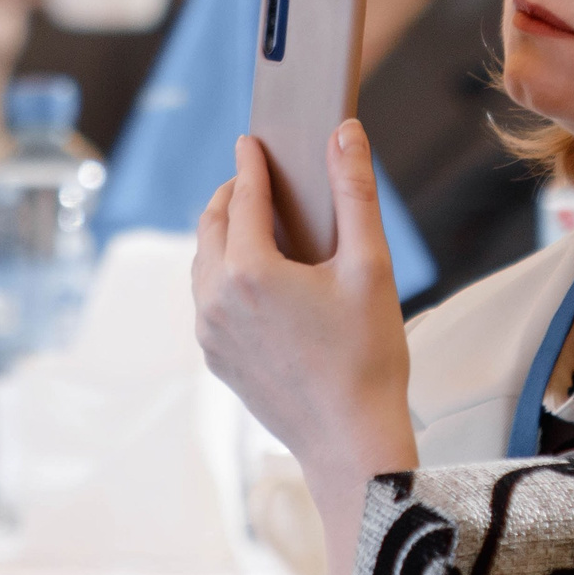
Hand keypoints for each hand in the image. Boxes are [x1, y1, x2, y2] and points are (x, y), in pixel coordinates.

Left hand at [193, 123, 414, 574]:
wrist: (351, 443)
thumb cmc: (368, 356)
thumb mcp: (370, 266)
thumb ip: (354, 192)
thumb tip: (345, 132)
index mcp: (250, 270)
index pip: (242, 196)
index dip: (251, 164)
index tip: (253, 141)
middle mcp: (216, 299)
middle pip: (211, 226)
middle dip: (230, 195)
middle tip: (256, 179)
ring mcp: (210, 333)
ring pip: (203, 265)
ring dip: (223, 236)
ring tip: (256, 224)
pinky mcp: (215, 360)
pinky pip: (208, 302)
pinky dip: (224, 276)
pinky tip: (256, 279)